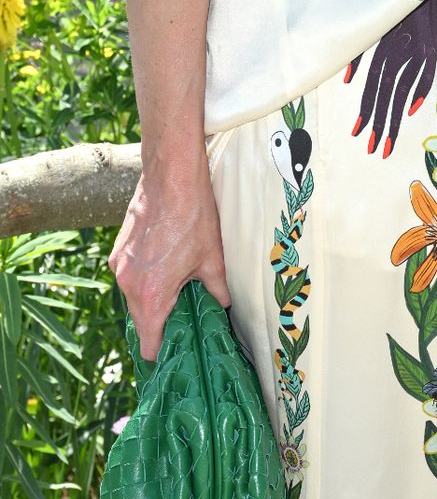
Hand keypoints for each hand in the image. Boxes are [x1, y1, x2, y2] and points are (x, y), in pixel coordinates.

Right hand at [109, 156, 229, 361]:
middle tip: (187, 320)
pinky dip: (146, 278)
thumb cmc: (194, 216)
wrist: (171, 175)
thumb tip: (226, 309)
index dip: (165, 352)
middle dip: (162, 322)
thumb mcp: (213, 259)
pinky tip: (167, 265)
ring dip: (154, 298)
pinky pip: (131, 275)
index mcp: (150, 295)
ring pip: (135, 297)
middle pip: (142, 320)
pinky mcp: (119, 250)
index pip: (149, 344)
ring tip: (179, 289)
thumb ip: (217, 292)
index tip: (179, 354)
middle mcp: (127, 284)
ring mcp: (119, 266)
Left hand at [345, 0, 436, 155]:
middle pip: (385, 92)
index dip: (366, 109)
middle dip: (378, 122)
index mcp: (381, 46)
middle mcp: (395, 49)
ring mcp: (415, 48)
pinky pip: (427, 71)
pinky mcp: (434, 44)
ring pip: (403, 88)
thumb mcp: (377, 25)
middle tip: (373, 149)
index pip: (371, 85)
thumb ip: (361, 51)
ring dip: (395, 117)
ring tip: (388, 142)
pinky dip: (421, 88)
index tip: (358, 133)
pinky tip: (413, 109)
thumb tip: (346, 80)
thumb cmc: (402, 6)